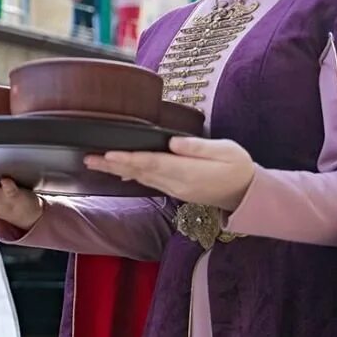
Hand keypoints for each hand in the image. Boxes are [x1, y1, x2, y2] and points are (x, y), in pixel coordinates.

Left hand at [84, 137, 254, 210]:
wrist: (248, 193)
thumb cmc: (239, 167)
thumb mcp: (225, 151)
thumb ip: (198, 147)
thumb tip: (172, 142)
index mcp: (187, 172)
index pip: (152, 164)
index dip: (128, 159)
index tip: (109, 154)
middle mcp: (176, 184)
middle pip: (139, 172)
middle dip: (113, 165)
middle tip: (88, 159)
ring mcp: (174, 189)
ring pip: (140, 178)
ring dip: (117, 170)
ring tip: (95, 163)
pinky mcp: (175, 190)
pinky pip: (148, 182)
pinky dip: (131, 175)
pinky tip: (119, 172)